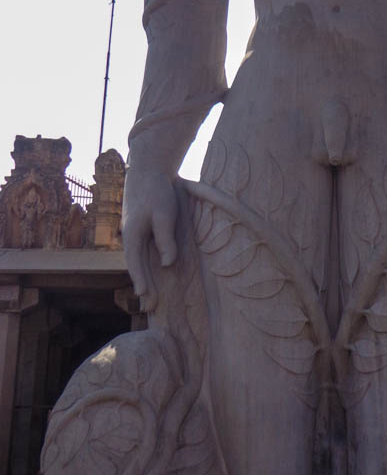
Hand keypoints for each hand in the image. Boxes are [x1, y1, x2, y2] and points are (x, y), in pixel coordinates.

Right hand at [121, 167, 177, 310]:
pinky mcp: (141, 226)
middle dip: (143, 285)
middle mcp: (130, 235)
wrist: (149, 167)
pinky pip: (142, 250)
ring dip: (144, 276)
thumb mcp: (164, 214)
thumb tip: (168, 264)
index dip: (141, 280)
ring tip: (150, 295)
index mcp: (132, 233)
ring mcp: (134, 231)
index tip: (144, 297)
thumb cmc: (157, 190)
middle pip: (136, 264)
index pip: (135, 262)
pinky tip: (152, 272)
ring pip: (138, 258)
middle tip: (150, 306)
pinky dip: (146, 263)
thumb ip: (165, 239)